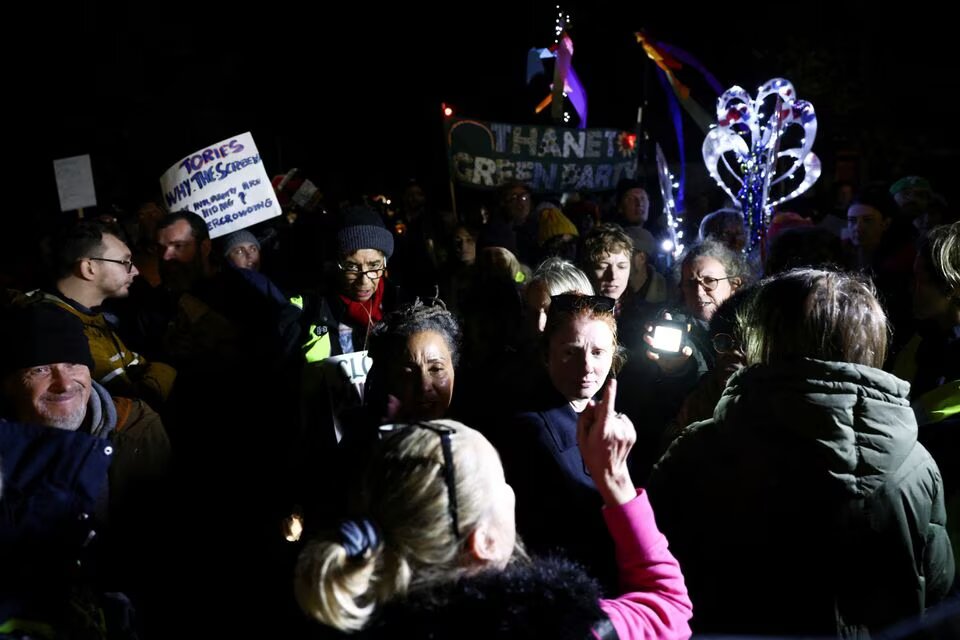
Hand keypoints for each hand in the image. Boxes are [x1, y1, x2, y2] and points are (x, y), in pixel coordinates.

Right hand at [576, 379, 636, 505]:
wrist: (610, 471)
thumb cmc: (592, 454)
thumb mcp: (581, 438)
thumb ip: (585, 419)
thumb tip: (593, 403)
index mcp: (602, 431)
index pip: (606, 408)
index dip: (609, 394)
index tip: (612, 382)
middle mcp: (617, 430)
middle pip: (608, 411)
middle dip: (602, 414)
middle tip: (597, 430)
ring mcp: (626, 432)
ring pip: (616, 416)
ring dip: (611, 421)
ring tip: (607, 436)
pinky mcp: (632, 433)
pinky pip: (623, 421)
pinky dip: (619, 425)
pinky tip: (615, 437)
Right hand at [644, 312, 692, 374]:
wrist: (674, 365)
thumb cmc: (679, 353)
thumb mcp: (685, 352)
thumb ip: (687, 351)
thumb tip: (686, 350)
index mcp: (668, 332)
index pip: (666, 322)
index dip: (665, 318)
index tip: (666, 316)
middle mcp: (659, 336)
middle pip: (652, 326)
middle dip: (649, 325)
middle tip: (650, 328)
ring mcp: (654, 344)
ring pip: (647, 337)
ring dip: (648, 338)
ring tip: (652, 342)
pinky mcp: (653, 353)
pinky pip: (649, 352)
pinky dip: (650, 353)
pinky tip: (654, 355)